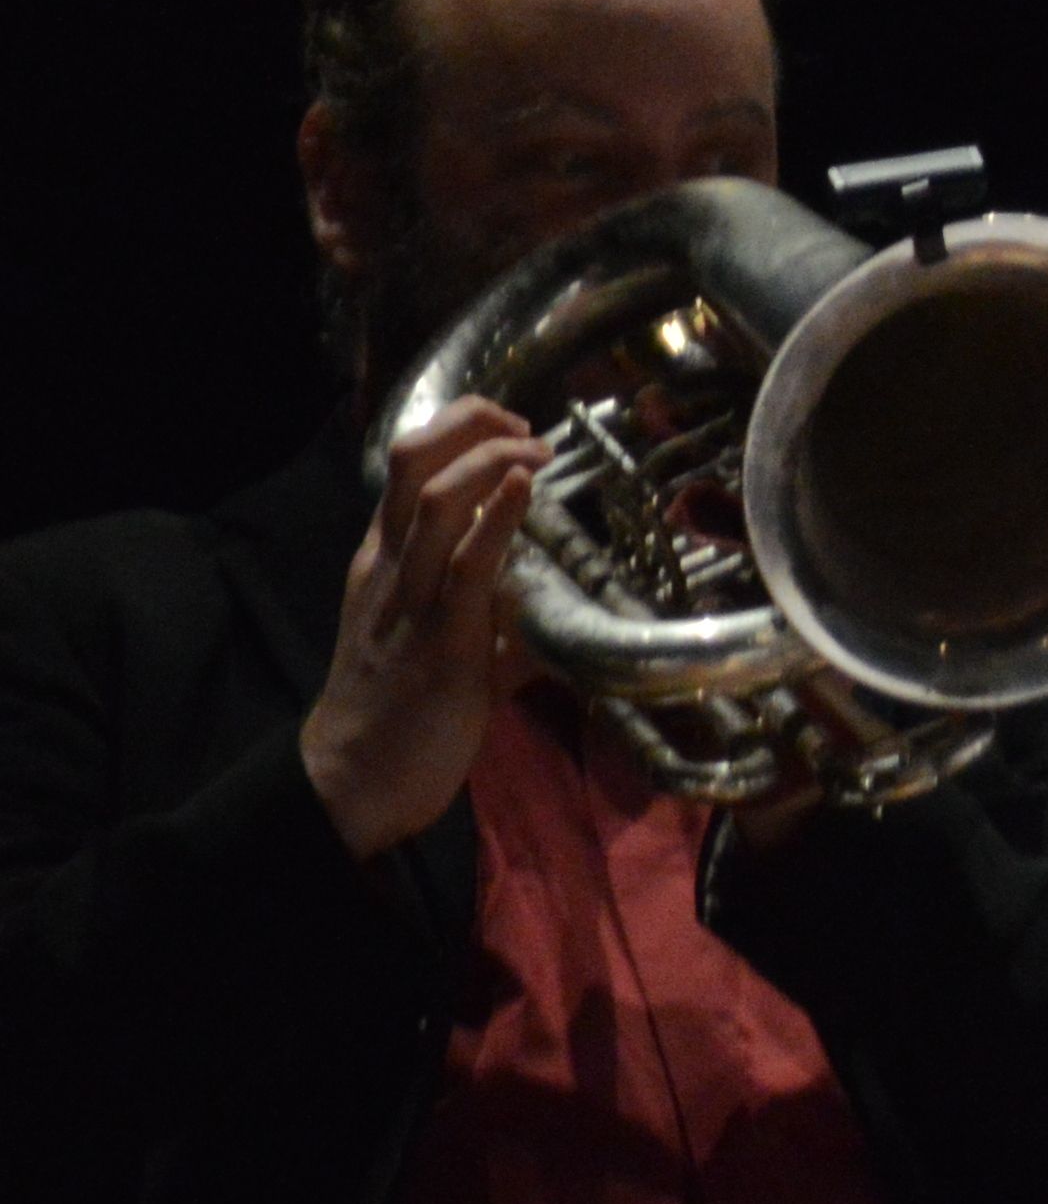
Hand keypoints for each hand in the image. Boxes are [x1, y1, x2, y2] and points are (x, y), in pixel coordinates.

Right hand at [298, 399, 542, 858]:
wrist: (352, 780)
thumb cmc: (400, 712)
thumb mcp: (441, 642)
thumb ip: (489, 614)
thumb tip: (539, 604)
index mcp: (384, 561)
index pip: (406, 467)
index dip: (459, 429)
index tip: (513, 428)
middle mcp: (389, 566)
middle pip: (412, 462)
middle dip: (471, 423)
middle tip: (528, 426)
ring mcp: (410, 598)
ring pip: (434, 500)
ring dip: (491, 460)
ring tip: (537, 449)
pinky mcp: (440, 639)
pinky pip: (465, 564)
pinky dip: (497, 519)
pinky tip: (524, 489)